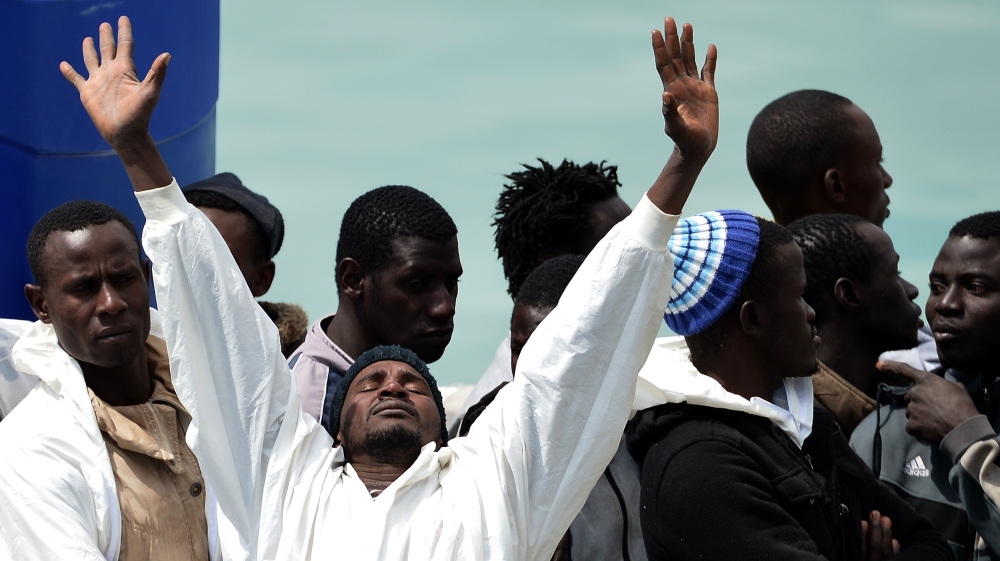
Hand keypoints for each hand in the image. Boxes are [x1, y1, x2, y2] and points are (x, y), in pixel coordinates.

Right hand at [60, 16, 169, 149]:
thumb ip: (157, 73)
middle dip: (107, 37)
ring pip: (92, 60)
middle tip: (105, 24)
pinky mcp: (87, 93)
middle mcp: (111, 72)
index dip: (124, 31)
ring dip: (89, 50)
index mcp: (125, 69)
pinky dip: (69, 72)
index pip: (125, 45)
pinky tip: (63, 65)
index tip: (123, 18)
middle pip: (108, 49)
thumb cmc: (140, 115)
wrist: (125, 134)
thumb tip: (167, 55)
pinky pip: (76, 79)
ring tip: (87, 39)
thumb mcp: (150, 93)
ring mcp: (98, 82)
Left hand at [652, 18, 717, 161]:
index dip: (659, 48)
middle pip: (675, 56)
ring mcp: (695, 87)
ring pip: (690, 59)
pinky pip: (709, 71)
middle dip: (672, 38)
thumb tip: (665, 95)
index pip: (664, 64)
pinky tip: (710, 47)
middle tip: (669, 19)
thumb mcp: (675, 127)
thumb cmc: (684, 140)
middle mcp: (681, 85)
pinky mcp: (708, 92)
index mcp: (672, 90)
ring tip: (687, 25)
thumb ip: (670, 112)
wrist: (698, 148)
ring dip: (688, 43)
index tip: (655, 31)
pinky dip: (710, 59)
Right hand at [861, 510, 899, 559]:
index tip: (863, 522)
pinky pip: (895, 558)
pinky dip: (895, 550)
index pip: (861, 549)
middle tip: (875, 513)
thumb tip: (859, 524)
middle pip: (875, 547)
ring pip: (886, 552)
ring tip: (886, 519)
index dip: (863, 535)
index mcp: (859, 560)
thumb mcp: (853, 554)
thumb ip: (856, 544)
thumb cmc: (859, 555)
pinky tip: (895, 541)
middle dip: (876, 529)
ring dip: (886, 534)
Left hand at [878, 360, 979, 444]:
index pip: (905, 370)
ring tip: (935, 420)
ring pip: (911, 412)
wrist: (964, 429)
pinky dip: (919, 428)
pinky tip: (931, 429)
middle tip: (934, 409)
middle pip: (910, 397)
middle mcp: (914, 393)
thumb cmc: (963, 406)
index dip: (890, 366)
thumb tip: (942, 388)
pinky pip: (911, 426)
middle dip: (918, 402)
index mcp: (926, 380)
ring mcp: (911, 410)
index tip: (878, 364)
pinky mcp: (911, 425)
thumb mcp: (957, 388)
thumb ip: (944, 384)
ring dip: (919, 415)